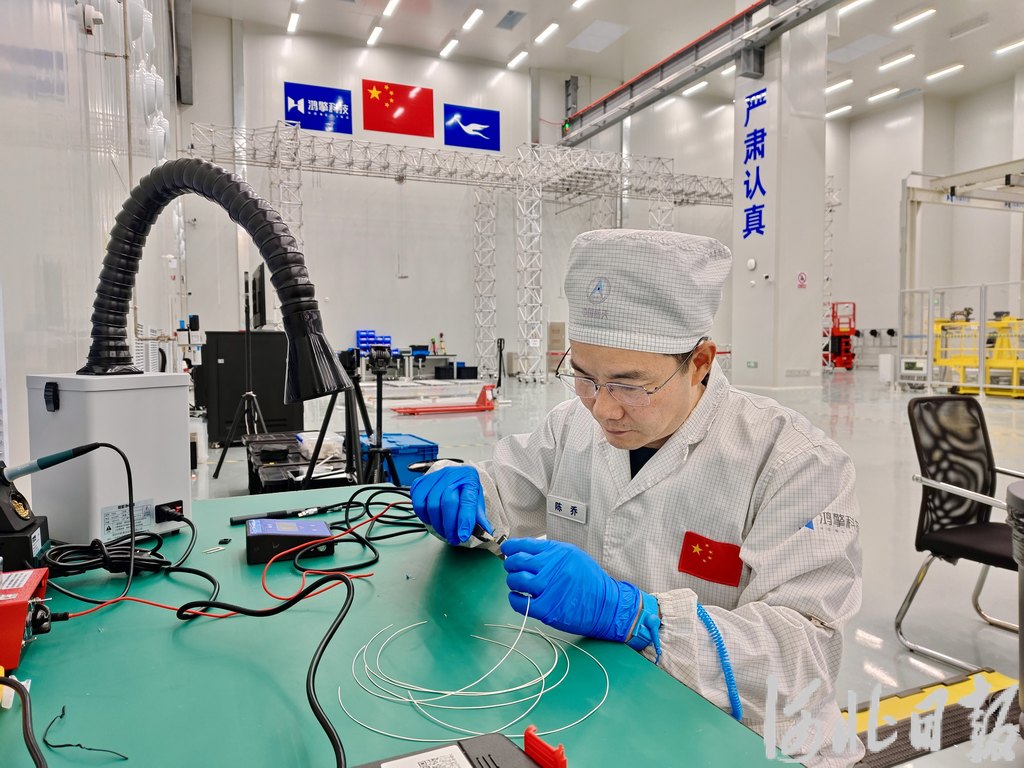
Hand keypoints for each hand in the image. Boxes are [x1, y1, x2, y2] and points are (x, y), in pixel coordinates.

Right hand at [410, 466, 490, 545]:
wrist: (453, 476)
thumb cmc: (465, 489)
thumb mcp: (476, 500)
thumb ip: (479, 516)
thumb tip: (485, 533)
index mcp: (469, 479)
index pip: (467, 500)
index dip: (464, 520)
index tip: (463, 536)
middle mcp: (451, 475)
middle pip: (448, 502)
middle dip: (450, 525)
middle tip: (453, 538)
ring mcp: (434, 477)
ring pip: (432, 505)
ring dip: (438, 524)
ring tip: (444, 532)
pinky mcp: (420, 483)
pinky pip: (418, 503)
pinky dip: (424, 516)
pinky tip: (432, 520)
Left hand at [501, 538, 641, 641]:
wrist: (606, 605)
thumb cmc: (589, 580)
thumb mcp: (573, 556)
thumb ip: (550, 552)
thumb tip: (524, 551)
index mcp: (558, 552)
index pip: (525, 545)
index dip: (511, 547)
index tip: (507, 550)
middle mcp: (552, 567)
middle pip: (517, 562)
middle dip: (510, 564)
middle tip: (512, 569)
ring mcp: (548, 588)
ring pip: (516, 580)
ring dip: (512, 581)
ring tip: (518, 584)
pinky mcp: (546, 608)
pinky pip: (519, 602)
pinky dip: (514, 599)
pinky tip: (518, 597)